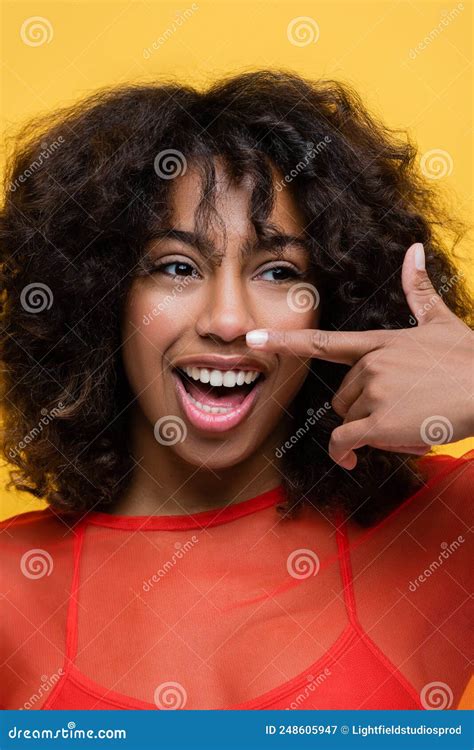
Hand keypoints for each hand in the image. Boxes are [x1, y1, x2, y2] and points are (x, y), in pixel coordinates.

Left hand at [246, 243, 473, 468]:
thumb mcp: (442, 322)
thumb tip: (414, 249)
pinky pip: (345, 442)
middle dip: (365, 410)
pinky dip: (344, 454)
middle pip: (342, 398)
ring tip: (413, 420)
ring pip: (351, 421)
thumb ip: (419, 290)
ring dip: (374, 429)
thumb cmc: (470, 360)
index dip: (286, 341)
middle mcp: (371, 364)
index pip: (324, 343)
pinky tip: (354, 460)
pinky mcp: (380, 421)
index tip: (252, 339)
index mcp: (381, 342)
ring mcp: (375, 391)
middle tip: (406, 409)